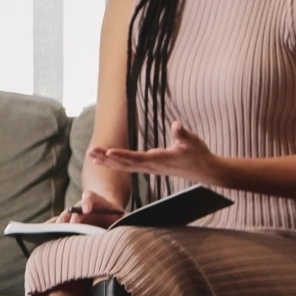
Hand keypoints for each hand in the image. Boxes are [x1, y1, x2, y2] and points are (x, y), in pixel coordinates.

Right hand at [52, 190, 125, 227]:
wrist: (106, 213)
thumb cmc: (115, 215)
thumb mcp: (122, 214)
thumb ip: (124, 216)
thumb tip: (128, 220)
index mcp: (95, 200)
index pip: (89, 197)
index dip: (87, 202)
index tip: (86, 209)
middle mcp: (81, 206)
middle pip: (74, 209)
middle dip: (72, 216)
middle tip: (71, 224)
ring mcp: (73, 214)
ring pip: (64, 216)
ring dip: (60, 222)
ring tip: (56, 229)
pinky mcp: (68, 222)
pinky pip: (58, 222)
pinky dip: (52, 226)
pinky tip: (46, 231)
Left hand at [89, 123, 219, 184]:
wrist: (206, 171)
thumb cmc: (199, 155)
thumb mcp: (194, 142)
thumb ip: (183, 134)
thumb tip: (176, 124)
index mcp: (160, 160)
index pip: (138, 159)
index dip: (122, 156)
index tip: (108, 152)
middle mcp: (152, 166)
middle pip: (125, 164)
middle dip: (107, 158)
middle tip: (90, 152)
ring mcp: (151, 168)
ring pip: (125, 166)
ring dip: (108, 161)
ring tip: (91, 155)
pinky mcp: (151, 168)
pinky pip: (129, 167)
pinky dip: (116, 163)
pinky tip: (106, 160)